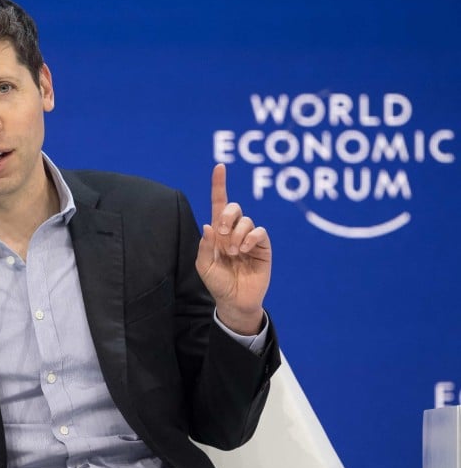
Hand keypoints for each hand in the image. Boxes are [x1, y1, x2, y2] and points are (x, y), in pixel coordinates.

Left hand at [195, 164, 270, 334]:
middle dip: (226, 216)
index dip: (219, 184)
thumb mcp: (204, 267)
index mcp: (218, 232)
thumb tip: (209, 225)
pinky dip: (250, 238)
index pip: (218, 203)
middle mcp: (234, 231)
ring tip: (233, 252)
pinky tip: (244, 250)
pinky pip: (259, 232)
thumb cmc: (218, 283)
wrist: (234, 301)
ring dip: (236, 234)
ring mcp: (250, 238)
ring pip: (246, 220)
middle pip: (233, 207)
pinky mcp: (263, 247)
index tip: (220, 166)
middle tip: (221, 234)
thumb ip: (205, 246)